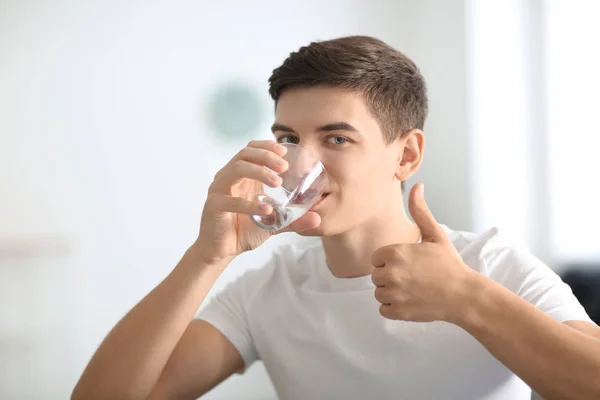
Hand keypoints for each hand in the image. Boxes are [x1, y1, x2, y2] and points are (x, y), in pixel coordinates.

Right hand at [193, 140, 320, 264]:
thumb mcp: (274, 222)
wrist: (224, 250)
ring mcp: (218, 190)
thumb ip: (293, 219)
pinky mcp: (214, 207)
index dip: (266, 146)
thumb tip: (318, 218)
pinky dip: (250, 203)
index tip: (284, 151)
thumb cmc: (245, 230)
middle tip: (284, 167)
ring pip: (236, 169)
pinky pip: (230, 200)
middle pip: (244, 154)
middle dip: (266, 156)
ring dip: (259, 171)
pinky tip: (267, 209)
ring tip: (277, 182)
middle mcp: (228, 178)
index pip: (250, 150)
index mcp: (241, 176)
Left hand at [371, 183, 476, 322]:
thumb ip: (420, 212)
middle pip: (376, 276)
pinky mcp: (397, 312)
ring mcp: (393, 294)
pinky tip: (411, 301)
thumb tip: (417, 186)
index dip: (390, 261)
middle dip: (390, 277)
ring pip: (379, 293)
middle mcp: (390, 273)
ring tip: (413, 289)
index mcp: (394, 253)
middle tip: (413, 277)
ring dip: (391, 293)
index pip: (376, 258)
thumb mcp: (435, 235)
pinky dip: (394, 308)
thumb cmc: (449, 264)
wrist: (464, 295)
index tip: (408, 264)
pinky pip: (383, 310)